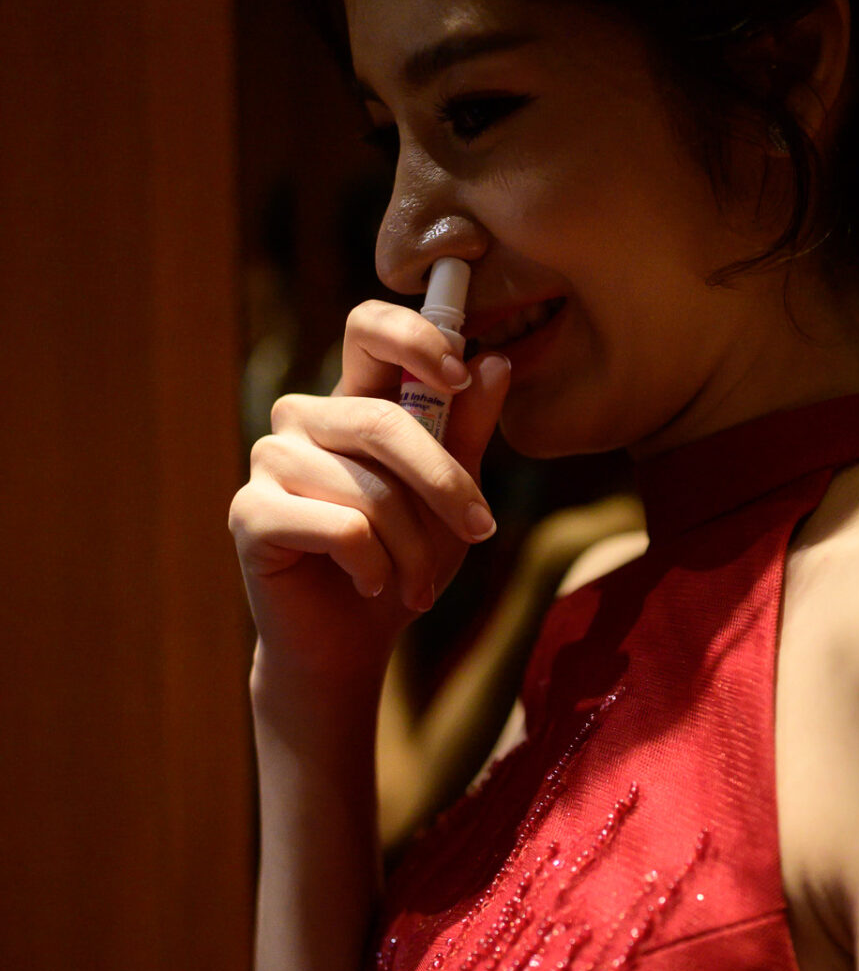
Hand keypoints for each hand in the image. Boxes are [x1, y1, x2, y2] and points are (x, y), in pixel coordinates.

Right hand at [229, 299, 510, 684]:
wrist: (348, 643)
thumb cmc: (401, 561)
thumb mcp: (450, 496)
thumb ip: (467, 430)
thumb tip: (496, 363)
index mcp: (352, 401)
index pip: (367, 326)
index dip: (414, 335)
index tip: (460, 372)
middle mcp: (303, 419)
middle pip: (382, 420)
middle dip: (444, 484)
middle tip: (480, 531)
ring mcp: (270, 462)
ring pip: (368, 489)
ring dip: (413, 547)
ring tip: (418, 584)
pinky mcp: (251, 513)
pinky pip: (339, 527)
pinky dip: (373, 566)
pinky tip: (370, 584)